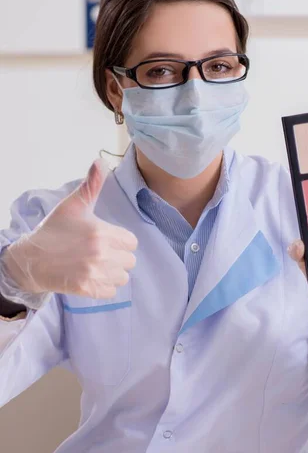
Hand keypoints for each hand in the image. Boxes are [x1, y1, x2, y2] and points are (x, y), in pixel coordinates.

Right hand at [2, 160, 137, 299]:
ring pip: (123, 277)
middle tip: (100, 253)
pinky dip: (104, 286)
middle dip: (118, 257)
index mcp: (101, 232)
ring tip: (97, 265)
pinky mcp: (88, 289)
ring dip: (113, 273)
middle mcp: (101, 253)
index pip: (132, 242)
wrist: (31, 259)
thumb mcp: (73, 206)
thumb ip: (92, 185)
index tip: (107, 239)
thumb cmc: (54, 230)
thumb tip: (101, 161)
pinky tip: (91, 277)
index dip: (121, 241)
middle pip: (130, 260)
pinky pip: (111, 291)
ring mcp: (94, 273)